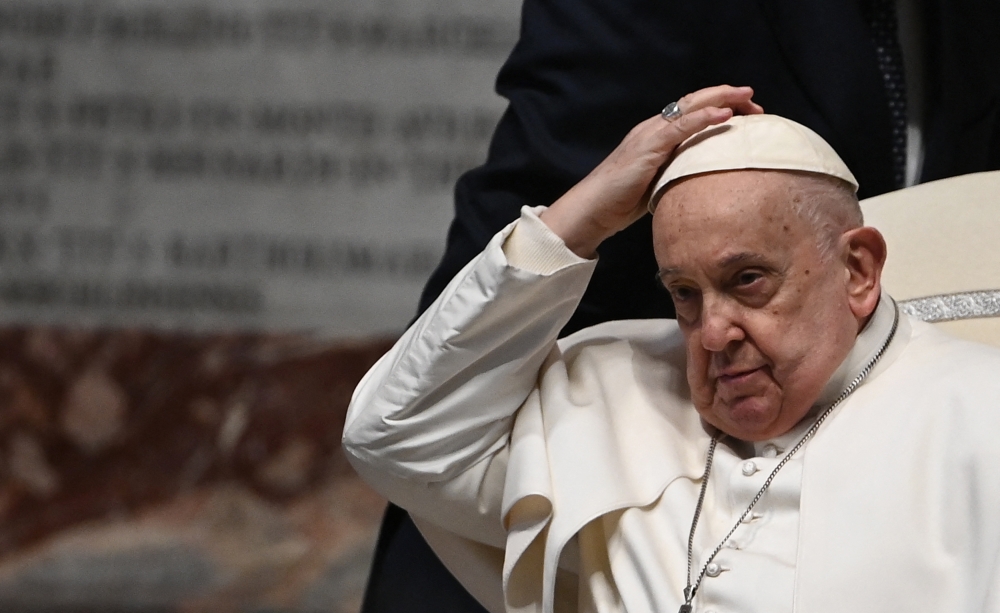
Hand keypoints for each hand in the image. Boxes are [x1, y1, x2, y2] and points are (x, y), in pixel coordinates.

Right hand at [539, 85, 762, 257]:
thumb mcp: (656, 184)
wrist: (592, 209)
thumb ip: (676, 175)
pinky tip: (723, 114)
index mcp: (655, 136)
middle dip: (726, 96)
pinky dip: (703, 118)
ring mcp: (650, 135)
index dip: (718, 106)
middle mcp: (653, 129)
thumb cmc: (620, 202)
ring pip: (690, 107)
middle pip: (694, 102)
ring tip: (747, 98)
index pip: (690, 112)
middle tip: (753, 100)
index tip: (744, 113)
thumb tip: (703, 182)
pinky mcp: (648, 147)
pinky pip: (680, 127)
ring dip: (721, 99)